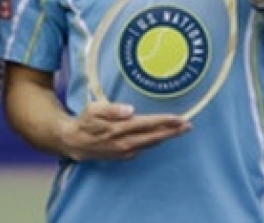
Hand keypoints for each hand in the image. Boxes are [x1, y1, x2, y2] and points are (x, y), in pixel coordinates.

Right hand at [61, 99, 190, 160]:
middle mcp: (124, 142)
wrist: (74, 142)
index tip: (178, 118)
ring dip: (166, 137)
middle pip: (154, 137)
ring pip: (151, 143)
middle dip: (172, 131)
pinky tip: (161, 137)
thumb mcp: (94, 109)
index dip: (164, 121)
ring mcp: (125, 151)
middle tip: (189, 125)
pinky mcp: (124, 155)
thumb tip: (130, 110)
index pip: (147, 124)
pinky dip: (154, 142)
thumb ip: (112, 109)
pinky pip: (143, 148)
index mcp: (119, 129)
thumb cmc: (85, 121)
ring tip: (180, 130)